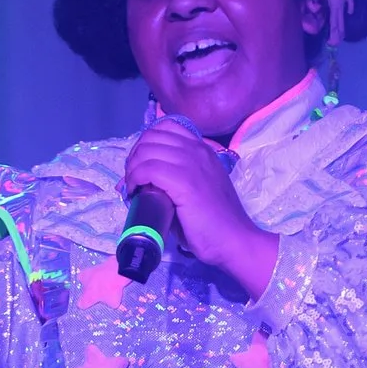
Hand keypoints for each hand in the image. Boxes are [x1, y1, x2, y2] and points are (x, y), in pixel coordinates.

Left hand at [122, 122, 279, 297]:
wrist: (234, 240)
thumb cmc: (215, 222)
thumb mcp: (195, 190)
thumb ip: (173, 181)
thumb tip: (140, 184)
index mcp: (203, 149)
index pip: (166, 127)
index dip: (146, 143)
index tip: (141, 165)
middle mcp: (197, 150)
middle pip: (151, 136)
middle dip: (134, 156)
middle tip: (133, 179)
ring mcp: (191, 163)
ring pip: (146, 151)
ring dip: (132, 168)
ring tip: (133, 187)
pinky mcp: (184, 181)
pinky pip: (148, 168)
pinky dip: (135, 179)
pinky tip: (135, 192)